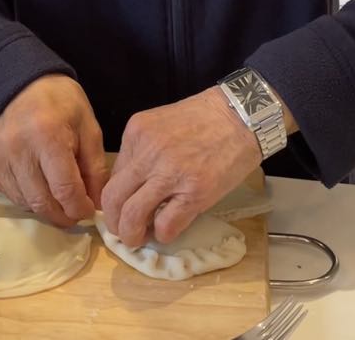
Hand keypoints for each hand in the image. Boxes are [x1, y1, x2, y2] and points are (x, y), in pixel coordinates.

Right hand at [0, 74, 107, 226]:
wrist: (19, 86)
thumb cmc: (60, 103)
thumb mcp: (88, 126)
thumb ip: (95, 166)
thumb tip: (98, 204)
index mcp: (48, 136)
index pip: (65, 189)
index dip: (80, 207)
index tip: (90, 209)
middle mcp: (18, 149)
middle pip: (43, 202)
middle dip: (64, 214)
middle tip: (76, 211)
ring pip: (26, 203)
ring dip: (47, 207)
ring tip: (60, 196)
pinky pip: (11, 195)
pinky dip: (29, 198)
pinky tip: (40, 184)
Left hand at [100, 87, 261, 246]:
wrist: (242, 116)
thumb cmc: (205, 118)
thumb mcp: (162, 122)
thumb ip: (144, 149)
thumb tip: (133, 184)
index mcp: (137, 132)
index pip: (113, 174)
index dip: (116, 196)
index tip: (123, 205)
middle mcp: (148, 152)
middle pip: (113, 198)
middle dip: (113, 221)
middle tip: (122, 229)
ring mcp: (171, 173)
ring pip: (132, 216)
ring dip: (131, 234)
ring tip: (139, 238)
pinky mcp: (194, 193)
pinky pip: (166, 225)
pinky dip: (163, 234)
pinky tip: (169, 229)